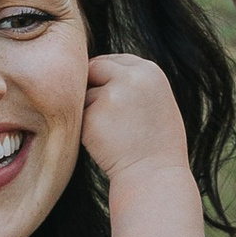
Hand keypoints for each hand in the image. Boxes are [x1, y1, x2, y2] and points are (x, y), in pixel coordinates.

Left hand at [84, 51, 192, 180]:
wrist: (154, 176)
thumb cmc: (156, 144)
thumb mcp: (156, 101)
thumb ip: (134, 82)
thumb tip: (100, 69)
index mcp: (150, 71)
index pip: (116, 60)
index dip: (109, 77)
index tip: (110, 94)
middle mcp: (132, 77)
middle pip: (95, 68)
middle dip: (93, 86)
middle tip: (100, 111)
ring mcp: (111, 94)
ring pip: (85, 92)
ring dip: (90, 109)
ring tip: (112, 133)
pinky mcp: (92, 114)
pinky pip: (78, 113)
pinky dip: (86, 126)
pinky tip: (104, 142)